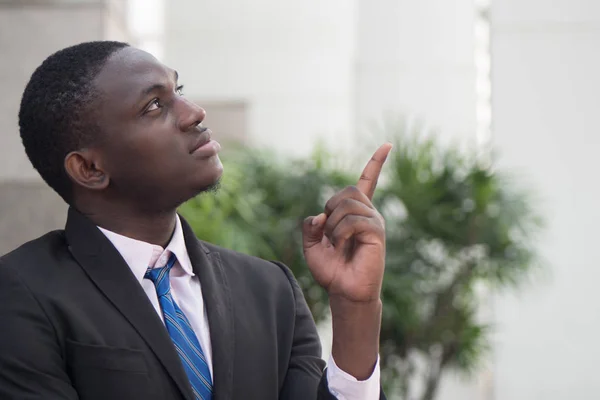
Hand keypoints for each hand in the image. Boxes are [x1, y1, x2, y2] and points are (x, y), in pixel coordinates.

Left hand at [302, 143, 391, 302]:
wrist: (343, 291)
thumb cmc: (331, 270)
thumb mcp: (311, 246)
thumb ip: (309, 227)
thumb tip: (319, 215)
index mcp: (355, 212)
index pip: (368, 181)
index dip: (376, 163)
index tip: (387, 144)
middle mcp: (368, 213)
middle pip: (348, 190)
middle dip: (331, 207)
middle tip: (329, 232)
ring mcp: (374, 222)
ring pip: (348, 205)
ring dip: (333, 225)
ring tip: (336, 244)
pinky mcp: (377, 233)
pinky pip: (353, 221)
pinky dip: (340, 234)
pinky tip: (342, 247)